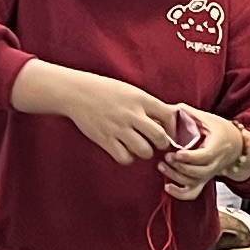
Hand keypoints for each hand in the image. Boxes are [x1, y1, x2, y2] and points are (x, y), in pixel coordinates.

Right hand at [22, 61, 189, 165]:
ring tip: (138, 146)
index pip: (169, 116)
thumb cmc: (105, 91)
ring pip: (145, 151)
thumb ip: (147, 105)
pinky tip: (124, 150)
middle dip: (162, 144)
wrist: (76, 92)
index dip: (172, 127)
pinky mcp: (105, 139)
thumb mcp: (130, 91)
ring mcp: (118, 128)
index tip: (168, 130)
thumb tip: (167, 120)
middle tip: (156, 143)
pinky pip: (125, 158)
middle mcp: (132, 113)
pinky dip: (127, 157)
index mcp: (140, 98)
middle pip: (160, 138)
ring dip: (145, 152)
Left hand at [158, 111, 249, 201]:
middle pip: (199, 172)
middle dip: (180, 167)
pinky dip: (180, 194)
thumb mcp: (206, 118)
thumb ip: (187, 113)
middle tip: (166, 157)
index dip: (190, 157)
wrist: (235, 144)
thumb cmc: (219, 129)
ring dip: (176, 177)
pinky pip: (193, 193)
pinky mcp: (203, 180)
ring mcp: (209, 174)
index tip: (176, 153)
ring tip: (162, 166)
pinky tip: (167, 187)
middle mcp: (215, 163)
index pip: (205, 156)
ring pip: (194, 182)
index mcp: (217, 146)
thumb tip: (169, 108)